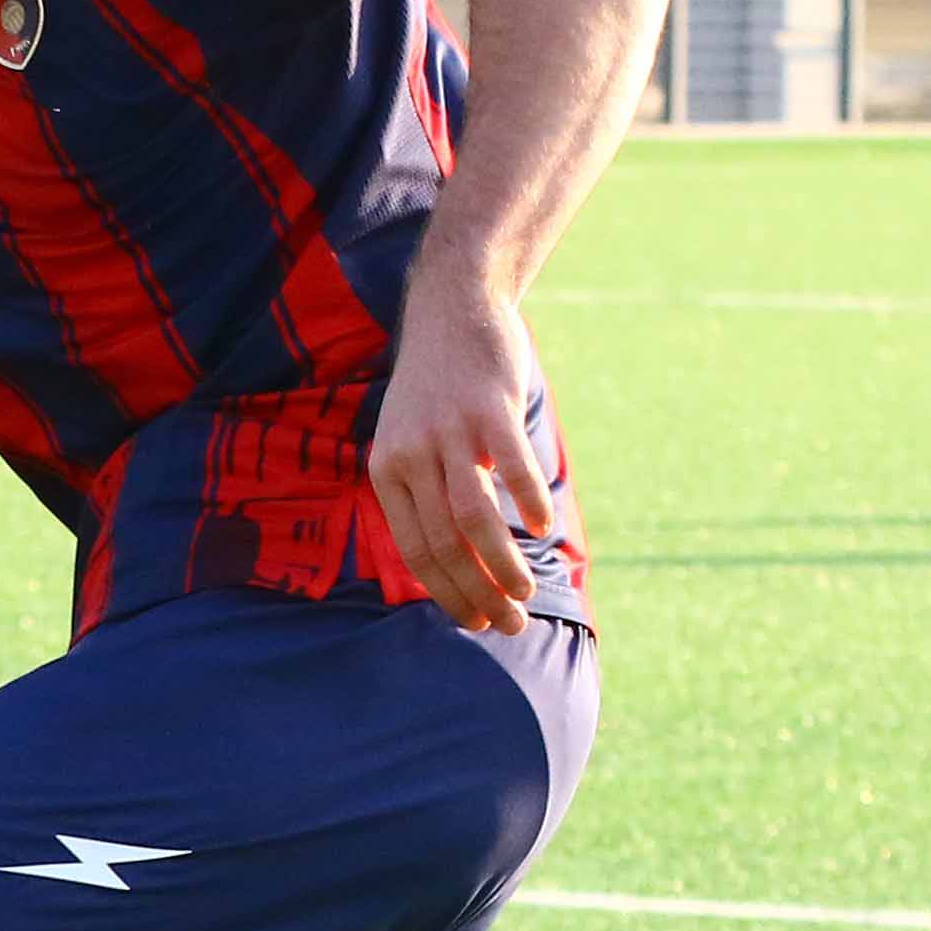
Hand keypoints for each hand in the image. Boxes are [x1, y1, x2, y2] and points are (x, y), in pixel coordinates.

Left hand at [366, 288, 557, 635]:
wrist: (452, 306)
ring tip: (527, 594)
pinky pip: (509, 467)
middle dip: (479, 593)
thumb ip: (423, 492)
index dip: (448, 594)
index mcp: (387, 470)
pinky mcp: (488, 408)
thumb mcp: (410, 438)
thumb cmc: (439, 385)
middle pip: (445, 544)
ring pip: (472, 518)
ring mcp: (449, 431)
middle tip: (512, 624)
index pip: (415, 551)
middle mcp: (411, 455)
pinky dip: (527, 502)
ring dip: (502, 565)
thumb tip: (454, 562)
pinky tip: (543, 529)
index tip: (477, 622)